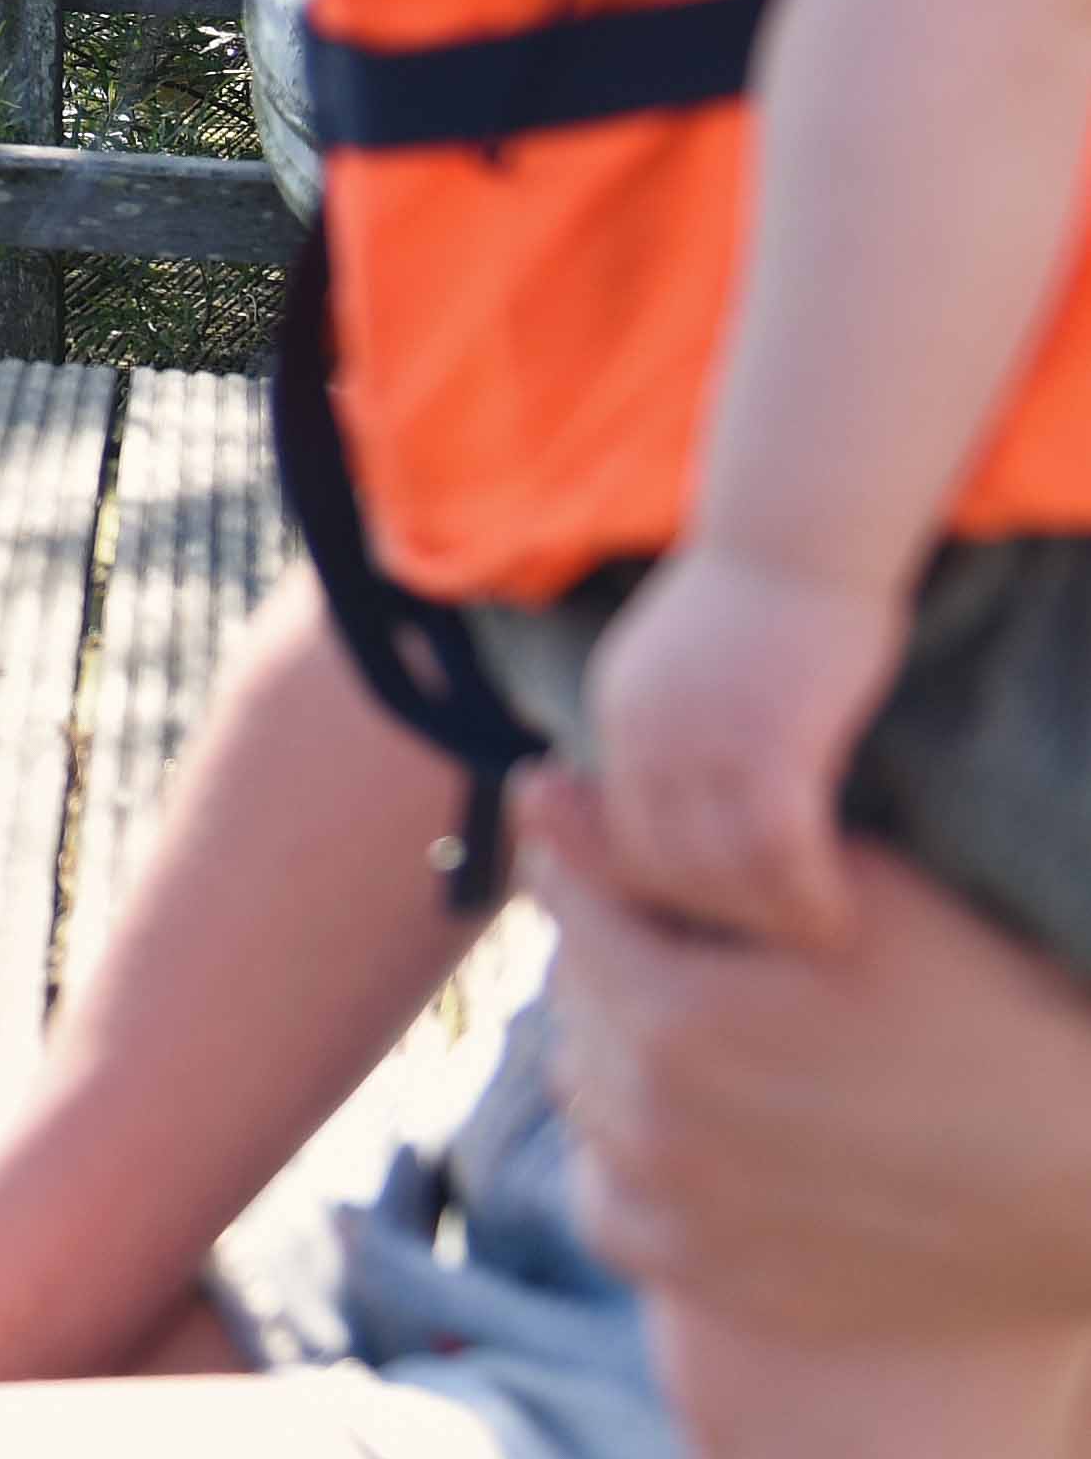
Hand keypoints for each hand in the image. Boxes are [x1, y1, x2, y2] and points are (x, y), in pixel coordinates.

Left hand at [530, 764, 1090, 1342]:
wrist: (1080, 1177)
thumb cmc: (979, 1002)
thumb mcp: (839, 892)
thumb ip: (665, 846)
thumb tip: (535, 788)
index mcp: (673, 1018)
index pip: (569, 896)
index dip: (610, 855)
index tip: (663, 858)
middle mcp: (656, 1132)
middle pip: (573, 994)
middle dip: (615, 947)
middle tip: (705, 938)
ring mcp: (684, 1220)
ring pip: (583, 1090)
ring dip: (617, 1043)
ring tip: (710, 1020)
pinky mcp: (717, 1283)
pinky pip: (605, 1199)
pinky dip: (625, 1152)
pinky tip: (689, 1116)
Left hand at [579, 547, 902, 951]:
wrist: (800, 523)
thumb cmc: (769, 585)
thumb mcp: (689, 656)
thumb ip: (678, 719)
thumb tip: (693, 789)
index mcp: (619, 705)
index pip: (621, 832)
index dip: (676, 883)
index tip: (729, 907)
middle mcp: (642, 729)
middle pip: (658, 866)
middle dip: (715, 914)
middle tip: (772, 933)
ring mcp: (700, 740)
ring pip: (715, 874)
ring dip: (763, 917)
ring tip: (812, 935)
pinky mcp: (768, 745)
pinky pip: (777, 857)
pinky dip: (806, 897)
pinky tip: (839, 914)